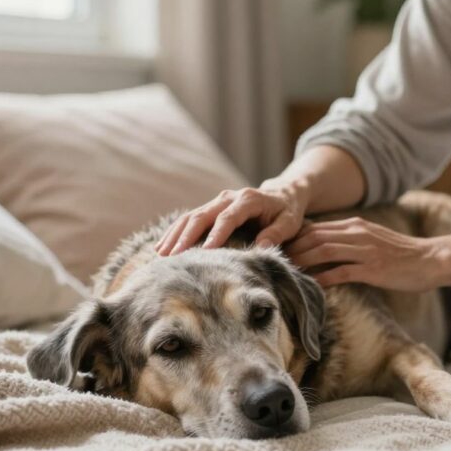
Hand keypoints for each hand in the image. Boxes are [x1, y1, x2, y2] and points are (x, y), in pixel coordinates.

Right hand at [154, 184, 307, 255]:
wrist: (282, 194)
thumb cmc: (287, 211)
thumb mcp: (290, 221)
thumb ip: (277, 233)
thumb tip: (261, 247)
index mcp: (248, 199)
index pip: (228, 217)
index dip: (216, 234)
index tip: (205, 251)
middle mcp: (228, 198)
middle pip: (202, 215)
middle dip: (186, 236)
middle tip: (174, 257)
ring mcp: (216, 202)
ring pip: (190, 217)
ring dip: (175, 235)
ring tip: (161, 255)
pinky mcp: (210, 209)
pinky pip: (188, 219)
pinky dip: (174, 233)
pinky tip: (161, 247)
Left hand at [285, 217, 443, 290]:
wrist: (430, 259)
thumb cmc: (401, 254)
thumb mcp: (372, 240)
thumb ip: (348, 241)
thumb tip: (322, 250)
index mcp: (355, 226)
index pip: (316, 228)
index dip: (294, 239)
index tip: (279, 251)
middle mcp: (357, 234)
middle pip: (315, 237)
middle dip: (292, 249)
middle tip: (274, 263)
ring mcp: (366, 250)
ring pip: (324, 251)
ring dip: (303, 262)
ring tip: (287, 273)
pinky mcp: (374, 268)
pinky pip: (342, 272)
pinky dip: (324, 278)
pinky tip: (312, 287)